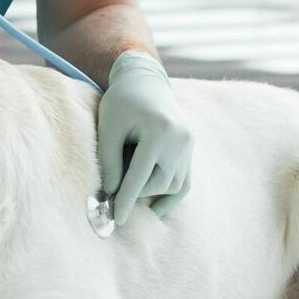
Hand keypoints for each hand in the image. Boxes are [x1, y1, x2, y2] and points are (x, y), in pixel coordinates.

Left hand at [97, 50, 192, 225]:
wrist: (145, 81)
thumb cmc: (121, 102)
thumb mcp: (109, 126)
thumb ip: (109, 159)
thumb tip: (111, 193)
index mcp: (160, 131)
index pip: (141, 175)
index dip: (126, 198)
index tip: (116, 218)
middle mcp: (181, 140)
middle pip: (158, 182)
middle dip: (135, 192)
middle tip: (112, 194)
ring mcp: (189, 147)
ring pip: (172, 185)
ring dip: (150, 192)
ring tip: (128, 187)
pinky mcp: (190, 151)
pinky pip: (184, 183)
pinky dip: (170, 197)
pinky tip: (154, 209)